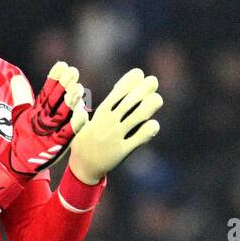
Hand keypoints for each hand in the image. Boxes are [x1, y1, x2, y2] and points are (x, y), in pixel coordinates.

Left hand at [6, 61, 84, 175]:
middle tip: (73, 71)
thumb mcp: (20, 114)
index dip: (55, 77)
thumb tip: (16, 77)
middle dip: (67, 85)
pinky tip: (81, 112)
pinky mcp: (61, 142)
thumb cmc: (23, 137)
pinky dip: (76, 123)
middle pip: (61, 98)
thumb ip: (21, 96)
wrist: (21, 161)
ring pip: (68, 112)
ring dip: (73, 101)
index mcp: (44, 107)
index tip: (62, 65)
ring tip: (77, 88)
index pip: (50, 89)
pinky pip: (71, 132)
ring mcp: (58, 128)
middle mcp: (53, 115)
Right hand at [68, 68, 162, 184]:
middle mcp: (109, 121)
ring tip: (156, 100)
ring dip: (150, 105)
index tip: (140, 74)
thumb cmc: (87, 140)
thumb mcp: (90, 120)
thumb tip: (119, 89)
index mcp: (101, 112)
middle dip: (144, 87)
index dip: (130, 80)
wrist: (82, 166)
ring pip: (138, 116)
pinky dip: (149, 129)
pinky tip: (154, 125)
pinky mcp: (122, 150)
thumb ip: (106, 106)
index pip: (118, 91)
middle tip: (153, 81)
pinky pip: (139, 137)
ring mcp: (116, 135)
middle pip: (131, 100)